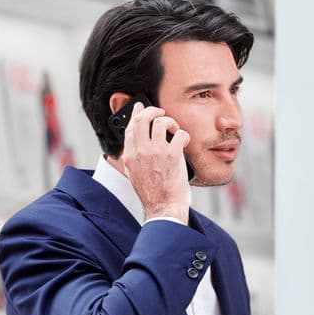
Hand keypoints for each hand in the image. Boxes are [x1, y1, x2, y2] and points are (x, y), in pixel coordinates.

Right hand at [120, 103, 190, 223]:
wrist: (163, 208)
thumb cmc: (151, 195)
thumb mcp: (133, 175)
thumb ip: (130, 160)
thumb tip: (129, 148)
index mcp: (130, 156)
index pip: (130, 127)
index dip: (135, 113)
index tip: (140, 107)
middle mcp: (141, 151)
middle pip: (143, 118)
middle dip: (153, 110)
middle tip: (161, 113)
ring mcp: (157, 152)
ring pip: (161, 122)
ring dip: (170, 122)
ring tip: (174, 130)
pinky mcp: (173, 155)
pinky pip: (180, 134)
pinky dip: (183, 135)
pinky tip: (183, 142)